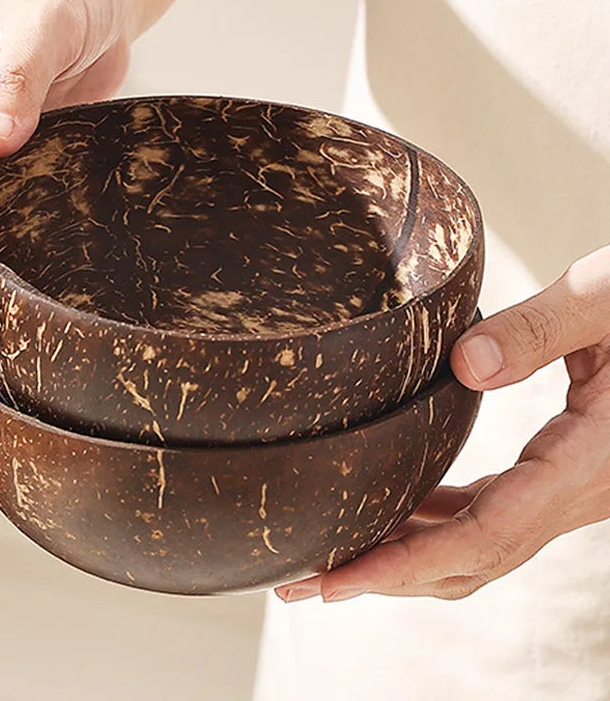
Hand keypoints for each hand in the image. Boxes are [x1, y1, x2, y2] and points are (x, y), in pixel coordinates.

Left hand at [276, 246, 609, 602]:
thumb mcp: (604, 301)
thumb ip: (540, 330)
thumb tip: (464, 367)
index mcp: (586, 462)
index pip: (482, 536)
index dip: (404, 566)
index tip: (336, 582)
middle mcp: (574, 493)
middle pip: (467, 560)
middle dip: (382, 576)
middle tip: (302, 581)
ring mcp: (565, 490)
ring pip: (475, 547)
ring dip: (402, 557)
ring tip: (333, 555)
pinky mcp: (556, 475)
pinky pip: (486, 516)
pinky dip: (433, 524)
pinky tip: (394, 512)